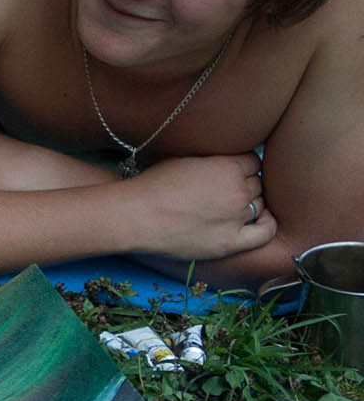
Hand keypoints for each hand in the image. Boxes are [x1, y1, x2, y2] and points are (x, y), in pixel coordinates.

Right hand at [123, 152, 267, 261]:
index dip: (242, 165)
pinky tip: (260, 219)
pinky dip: (267, 223)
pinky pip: (265, 232)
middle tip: (225, 189)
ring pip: (260, 205)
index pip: (253, 161)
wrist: (134, 216)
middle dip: (245, 184)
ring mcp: (237, 218)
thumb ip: (211, 159)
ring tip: (231, 205)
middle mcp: (239, 191)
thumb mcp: (183, 159)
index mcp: (228, 167)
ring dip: (251, 203)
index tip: (232, 171)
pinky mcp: (231, 242)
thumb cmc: (151, 185)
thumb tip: (223, 161)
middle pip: (258, 184)